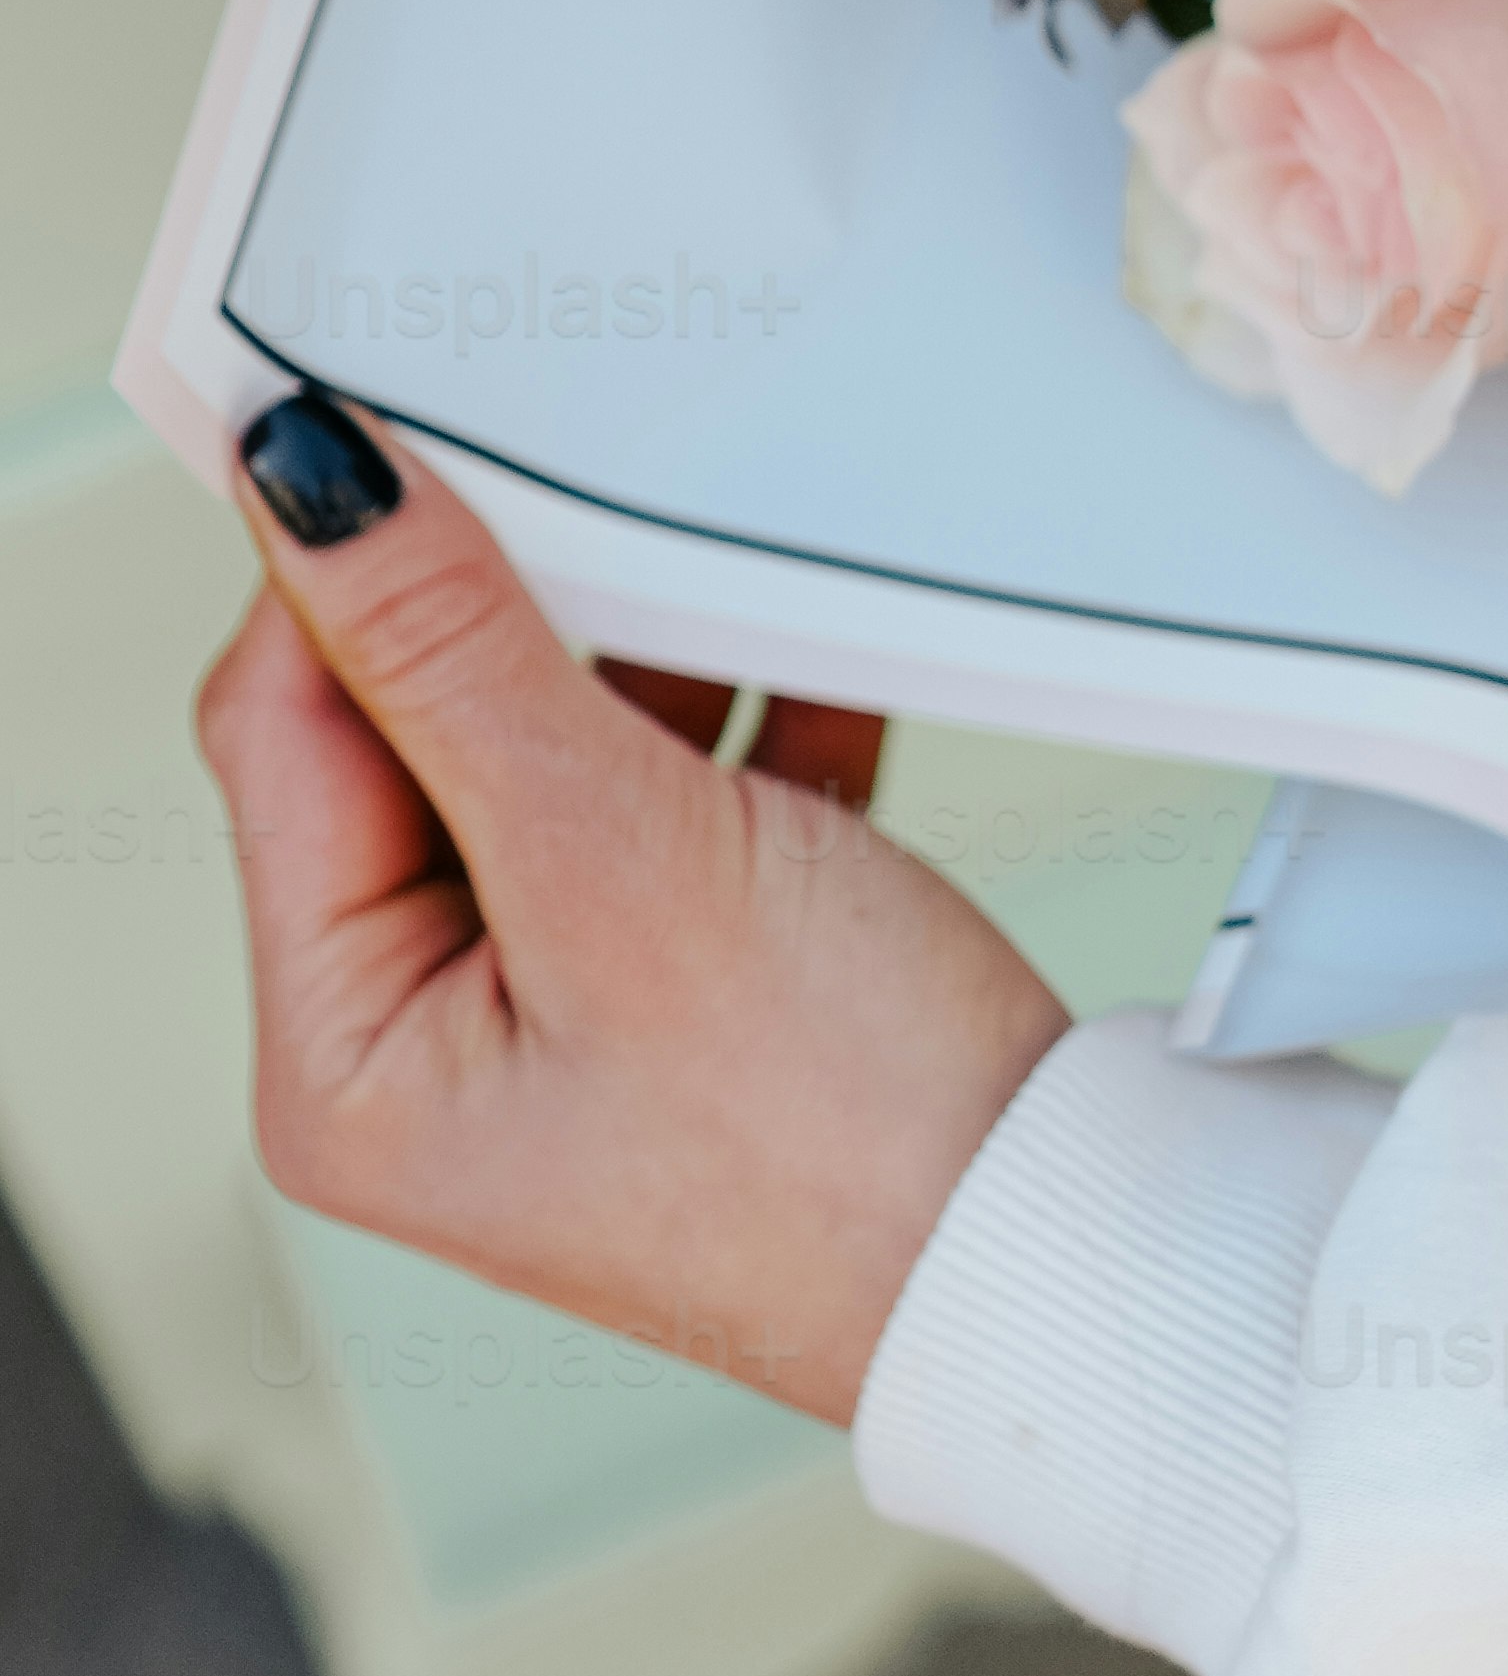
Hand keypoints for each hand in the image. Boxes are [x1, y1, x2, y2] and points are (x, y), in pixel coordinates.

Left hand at [200, 390, 1067, 1427]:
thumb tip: (313, 491)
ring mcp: (567, 1010)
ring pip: (555, 750)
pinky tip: (811, 672)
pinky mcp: (695, 980)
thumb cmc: (835, 1144)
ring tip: (730, 601)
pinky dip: (741, 720)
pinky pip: (677, 794)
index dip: (340, 576)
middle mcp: (431, 1043)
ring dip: (644, 660)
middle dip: (518, 616)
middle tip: (598, 499)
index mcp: (347, 1058)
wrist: (1053, 1249)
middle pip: (413, 737)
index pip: (285, 735)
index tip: (398, 426)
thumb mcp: (621, 860)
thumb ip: (458, 658)